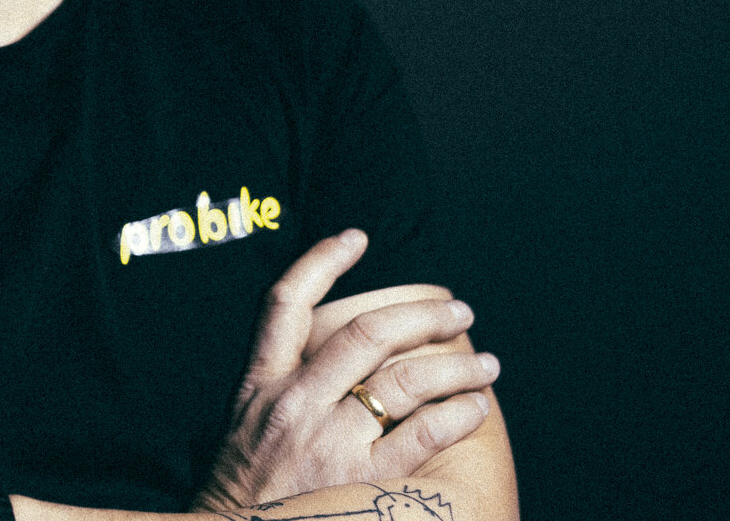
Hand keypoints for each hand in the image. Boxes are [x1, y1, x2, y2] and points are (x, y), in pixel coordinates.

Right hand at [194, 230, 499, 511]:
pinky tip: (476, 408)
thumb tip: (333, 358)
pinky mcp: (357, 482)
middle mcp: (293, 403)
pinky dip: (456, 416)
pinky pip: (420, 436)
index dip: (323, 260)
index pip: (285, 303)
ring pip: (403, 381)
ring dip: (455, 367)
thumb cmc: (246, 491)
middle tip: (460, 312)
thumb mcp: (243, 427)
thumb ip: (280, 388)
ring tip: (487, 365)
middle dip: (423, 315)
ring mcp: (326, 442)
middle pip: (366, 334)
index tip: (357, 238)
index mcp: (260, 383)